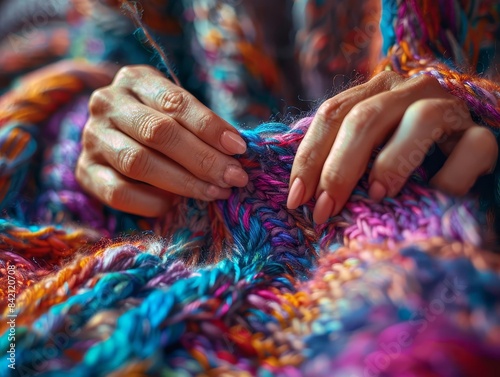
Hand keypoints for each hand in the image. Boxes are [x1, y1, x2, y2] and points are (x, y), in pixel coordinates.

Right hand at [76, 65, 247, 216]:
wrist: (113, 137)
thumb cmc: (158, 122)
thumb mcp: (177, 112)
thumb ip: (201, 126)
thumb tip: (236, 152)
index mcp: (135, 80)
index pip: (175, 102)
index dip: (209, 127)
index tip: (239, 148)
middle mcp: (107, 104)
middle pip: (157, 132)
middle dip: (202, 158)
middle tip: (234, 177)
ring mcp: (92, 137)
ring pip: (138, 162)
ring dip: (184, 182)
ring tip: (215, 192)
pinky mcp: (85, 171)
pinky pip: (119, 192)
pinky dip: (152, 202)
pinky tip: (173, 204)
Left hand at [287, 71, 497, 223]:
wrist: (464, 154)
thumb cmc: (406, 160)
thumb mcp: (367, 153)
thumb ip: (339, 157)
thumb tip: (298, 192)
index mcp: (375, 93)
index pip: (332, 114)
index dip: (309, 155)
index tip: (296, 198)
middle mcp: (410, 90)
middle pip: (364, 118)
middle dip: (338, 168)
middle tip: (324, 209)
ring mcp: (450, 107)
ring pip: (421, 120)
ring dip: (391, 162)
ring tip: (375, 197)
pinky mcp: (483, 132)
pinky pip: (472, 148)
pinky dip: (450, 176)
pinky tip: (435, 195)